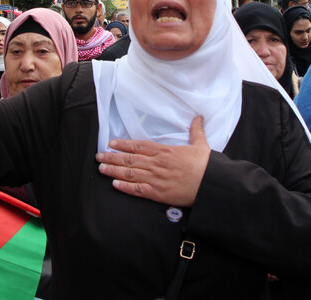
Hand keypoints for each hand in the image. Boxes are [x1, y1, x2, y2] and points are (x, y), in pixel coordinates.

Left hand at [95, 116, 210, 206]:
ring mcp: (156, 179)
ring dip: (114, 171)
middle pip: (129, 160)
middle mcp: (157, 164)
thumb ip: (196, 131)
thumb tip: (198, 118)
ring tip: (102, 169)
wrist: (211, 183)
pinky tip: (115, 185)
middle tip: (99, 157)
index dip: (123, 145)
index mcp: (165, 151)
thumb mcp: (201, 144)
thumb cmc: (206, 165)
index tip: (111, 143)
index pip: (138, 146)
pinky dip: (125, 187)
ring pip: (129, 174)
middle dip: (112, 158)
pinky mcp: (158, 193)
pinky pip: (137, 190)